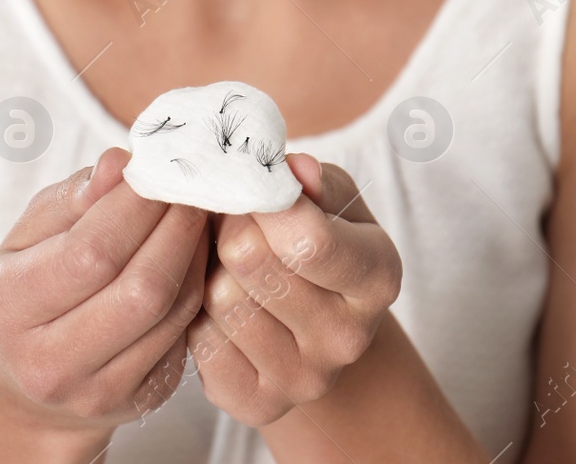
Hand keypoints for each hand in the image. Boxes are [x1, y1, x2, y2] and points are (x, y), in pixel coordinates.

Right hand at [0, 147, 208, 431]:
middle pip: (140, 288)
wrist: (22, 390)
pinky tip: (195, 255)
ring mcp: (96, 390)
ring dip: (195, 254)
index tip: (159, 169)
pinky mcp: (138, 402)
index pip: (89, 252)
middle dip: (177, 227)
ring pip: (171, 312)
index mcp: (7, 307)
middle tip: (191, 188)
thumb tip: (120, 163)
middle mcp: (48, 361)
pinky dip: (198, 286)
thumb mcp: (27, 237)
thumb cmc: (25, 289)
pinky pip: (183, 334)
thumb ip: (72, 198)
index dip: (137, 206)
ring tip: (196, 214)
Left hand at [185, 154, 401, 426]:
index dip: (261, 200)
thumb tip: (293, 169)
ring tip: (226, 264)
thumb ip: (312, 180)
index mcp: (378, 276)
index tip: (249, 186)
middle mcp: (349, 338)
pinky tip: (218, 307)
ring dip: (210, 270)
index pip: (308, 239)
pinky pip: (199, 342)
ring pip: (219, 298)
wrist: (316, 330)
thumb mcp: (330, 200)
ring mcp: (305, 380)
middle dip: (229, 227)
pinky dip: (197, 315)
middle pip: (249, 259)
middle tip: (232, 221)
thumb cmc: (320, 245)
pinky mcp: (259, 405)